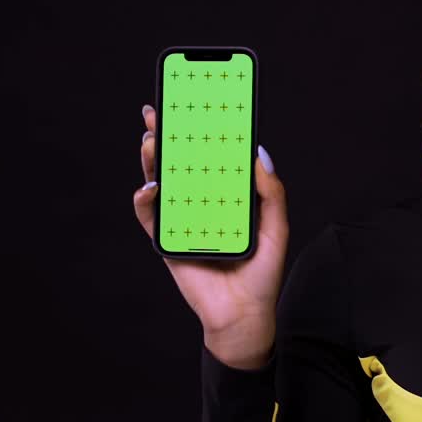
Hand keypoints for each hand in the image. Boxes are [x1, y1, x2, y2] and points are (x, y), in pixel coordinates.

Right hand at [133, 105, 288, 369]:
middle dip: (166, 136)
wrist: (244, 316)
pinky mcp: (166, 242)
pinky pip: (149, 218)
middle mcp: (201, 205)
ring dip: (151, 160)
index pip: (210, 158)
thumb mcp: (276, 228)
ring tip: (150, 139)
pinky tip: (150, 187)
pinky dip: (144, 200)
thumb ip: (271, 192)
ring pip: (160, 183)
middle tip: (157, 111)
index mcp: (226, 198)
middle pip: (179, 164)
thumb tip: (259, 152)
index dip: (200, 133)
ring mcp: (182, 222)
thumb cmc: (262, 275)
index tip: (194, 105)